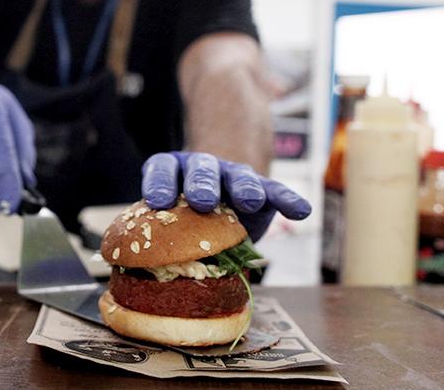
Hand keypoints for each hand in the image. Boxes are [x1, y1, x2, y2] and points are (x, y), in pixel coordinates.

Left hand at [141, 151, 310, 240]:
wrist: (217, 211)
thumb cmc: (182, 226)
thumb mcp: (167, 228)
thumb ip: (159, 241)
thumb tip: (142, 276)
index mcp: (172, 173)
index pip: (163, 169)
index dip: (159, 183)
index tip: (157, 200)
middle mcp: (201, 168)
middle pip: (201, 170)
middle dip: (202, 185)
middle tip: (202, 201)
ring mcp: (232, 175)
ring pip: (238, 176)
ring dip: (244, 187)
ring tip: (250, 200)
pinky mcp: (262, 188)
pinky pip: (275, 191)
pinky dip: (288, 200)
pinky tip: (301, 211)